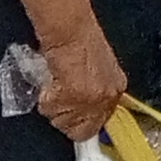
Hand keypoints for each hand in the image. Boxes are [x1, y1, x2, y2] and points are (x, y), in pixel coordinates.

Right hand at [28, 11, 129, 140]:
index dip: (81, 122)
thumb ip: (93, 93)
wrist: (70, 29)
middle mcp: (107, 97)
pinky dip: (44, 98)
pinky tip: (51, 80)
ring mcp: (91, 98)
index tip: (72, 119)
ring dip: (54, 106)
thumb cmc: (79, 44)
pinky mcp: (73, 94)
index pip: (99, 124)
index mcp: (115, 90)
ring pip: (62, 122)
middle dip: (66, 117)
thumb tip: (80, 110)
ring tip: (56, 83)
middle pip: (82, 130)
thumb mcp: (95, 72)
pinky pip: (50, 109)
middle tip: (59, 96)